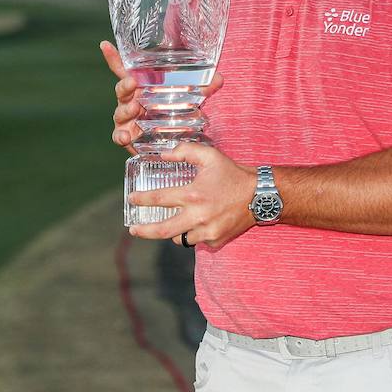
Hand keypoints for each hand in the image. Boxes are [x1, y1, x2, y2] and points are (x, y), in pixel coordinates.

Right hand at [100, 40, 222, 155]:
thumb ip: (203, 88)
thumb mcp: (190, 98)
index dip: (114, 57)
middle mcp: (131, 100)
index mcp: (141, 86)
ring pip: (119, 111)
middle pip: (121, 89)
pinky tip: (126, 136)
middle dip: (124, 85)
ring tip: (135, 108)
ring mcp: (127, 118)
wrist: (173, 140)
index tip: (104, 44)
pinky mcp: (129, 135)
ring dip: (125, 110)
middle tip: (132, 83)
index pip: (125, 70)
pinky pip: (118, 135)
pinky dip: (120, 136)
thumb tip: (219, 78)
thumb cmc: (175, 112)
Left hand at [126, 142, 255, 249]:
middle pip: (162, 230)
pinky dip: (192, 233)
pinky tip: (196, 223)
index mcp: (193, 195)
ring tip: (170, 223)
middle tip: (134, 228)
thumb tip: (163, 154)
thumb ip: (184, 151)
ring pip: (180, 238)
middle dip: (144, 231)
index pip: (158, 199)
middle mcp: (198, 216)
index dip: (141, 199)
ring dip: (172, 232)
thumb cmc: (233, 174)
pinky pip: (197, 240)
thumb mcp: (209, 156)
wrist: (259, 196)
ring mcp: (207, 232)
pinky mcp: (216, 240)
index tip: (132, 199)